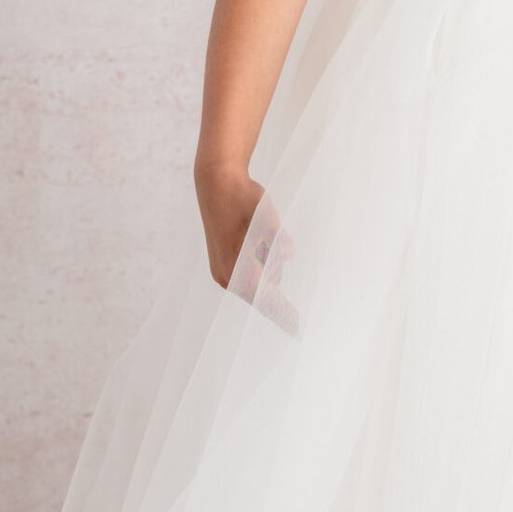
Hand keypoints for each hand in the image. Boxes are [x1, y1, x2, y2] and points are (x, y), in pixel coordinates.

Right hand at [195, 165, 299, 332]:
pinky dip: (258, 263)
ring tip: (259, 236)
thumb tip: (289, 254)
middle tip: (277, 261)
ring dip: (266, 268)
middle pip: (262, 292)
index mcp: (237, 269)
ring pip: (257, 281)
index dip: (282, 314)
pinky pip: (248, 273)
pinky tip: (256, 239)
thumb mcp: (265, 216)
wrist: (216, 183)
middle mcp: (227, 275)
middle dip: (275, 283)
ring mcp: (222, 270)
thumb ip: (278, 238)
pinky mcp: (222, 263)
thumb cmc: (242, 199)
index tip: (296, 328)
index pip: (265, 299)